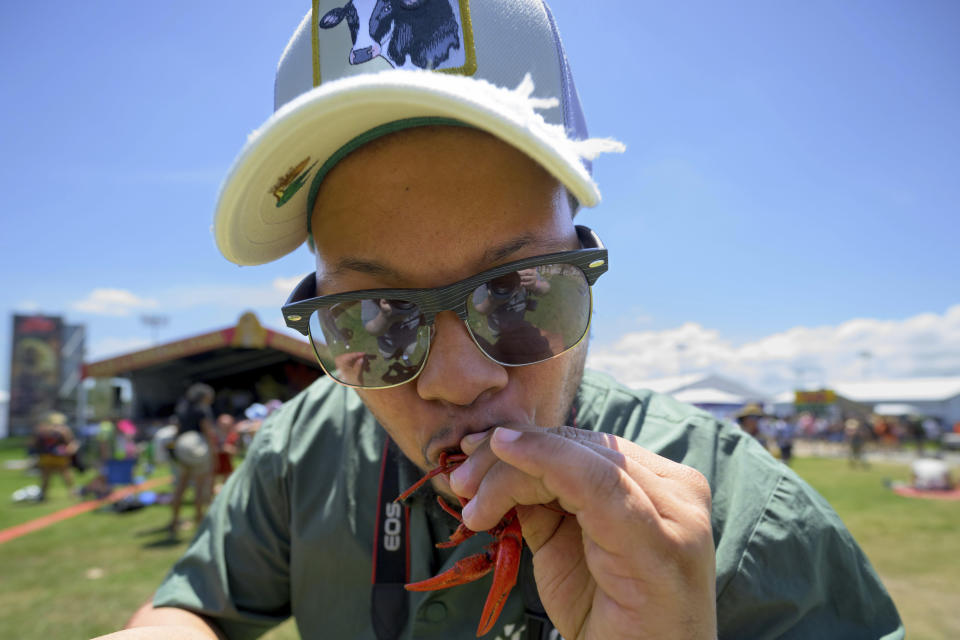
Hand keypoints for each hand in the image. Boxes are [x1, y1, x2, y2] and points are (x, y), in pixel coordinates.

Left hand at [450, 426, 715, 639]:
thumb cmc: (607, 621)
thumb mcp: (562, 547)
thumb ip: (541, 502)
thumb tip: (495, 459)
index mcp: (659, 487)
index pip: (584, 445)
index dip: (525, 441)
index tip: (470, 449)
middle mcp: (678, 491)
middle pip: (581, 445)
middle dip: (510, 454)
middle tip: (461, 477)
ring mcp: (677, 512)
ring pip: (581, 457)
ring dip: (511, 470)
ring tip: (473, 503)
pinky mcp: (662, 539)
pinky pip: (594, 482)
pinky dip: (542, 461)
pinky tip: (504, 457)